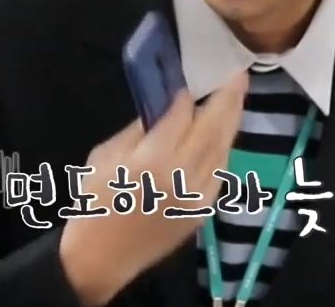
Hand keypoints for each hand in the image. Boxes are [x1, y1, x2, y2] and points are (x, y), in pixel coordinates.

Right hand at [59, 70, 247, 304]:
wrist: (103, 257)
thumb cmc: (96, 203)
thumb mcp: (104, 156)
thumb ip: (138, 129)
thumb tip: (164, 106)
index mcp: (153, 159)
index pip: (182, 114)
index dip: (188, 94)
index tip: (190, 80)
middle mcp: (183, 174)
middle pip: (214, 127)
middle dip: (227, 98)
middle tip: (238, 76)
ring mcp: (198, 194)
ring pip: (223, 149)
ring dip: (232, 121)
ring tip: (236, 98)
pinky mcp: (204, 209)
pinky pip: (220, 171)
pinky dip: (223, 149)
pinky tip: (223, 134)